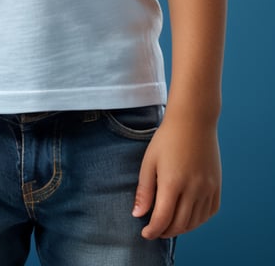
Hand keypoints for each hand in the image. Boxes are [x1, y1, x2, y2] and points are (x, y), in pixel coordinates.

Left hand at [132, 113, 220, 238]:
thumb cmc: (166, 139)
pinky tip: (187, 216)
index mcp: (172, 182)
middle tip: (155, 230)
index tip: (145, 233)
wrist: (193, 120)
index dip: (152, 231)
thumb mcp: (149, 161)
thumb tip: (138, 215)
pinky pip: (209, 213)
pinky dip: (198, 220)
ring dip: (181, 228)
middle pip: (180, 224)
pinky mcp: (217, 186)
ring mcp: (208, 188)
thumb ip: (144, 191)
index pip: (163, 219)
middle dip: (165, 231)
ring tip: (169, 225)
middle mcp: (193, 188)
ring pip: (195, 222)